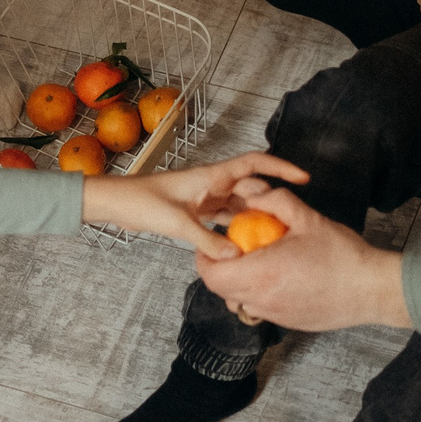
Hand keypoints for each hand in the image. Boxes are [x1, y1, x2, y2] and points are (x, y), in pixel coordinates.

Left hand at [81, 152, 310, 255]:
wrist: (116, 203)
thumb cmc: (142, 203)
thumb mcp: (177, 223)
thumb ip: (207, 241)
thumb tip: (236, 258)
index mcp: (211, 176)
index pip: (254, 164)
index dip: (281, 167)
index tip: (303, 178)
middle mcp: (213, 183)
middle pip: (252, 187)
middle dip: (272, 200)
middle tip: (291, 222)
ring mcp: (207, 197)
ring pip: (240, 205)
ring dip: (255, 217)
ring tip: (275, 235)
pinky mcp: (198, 211)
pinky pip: (226, 218)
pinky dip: (237, 229)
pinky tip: (246, 245)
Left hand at [195, 185, 411, 332]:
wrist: (371, 289)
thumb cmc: (343, 256)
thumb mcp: (307, 219)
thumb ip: (275, 201)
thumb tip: (252, 192)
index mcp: (261, 273)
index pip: (211, 274)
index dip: (205, 258)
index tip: (213, 244)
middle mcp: (262, 299)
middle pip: (221, 290)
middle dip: (221, 269)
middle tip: (234, 249)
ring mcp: (275, 315)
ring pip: (240, 302)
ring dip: (240, 284)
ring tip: (258, 263)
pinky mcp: (288, 323)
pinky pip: (261, 310)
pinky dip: (260, 294)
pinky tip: (281, 277)